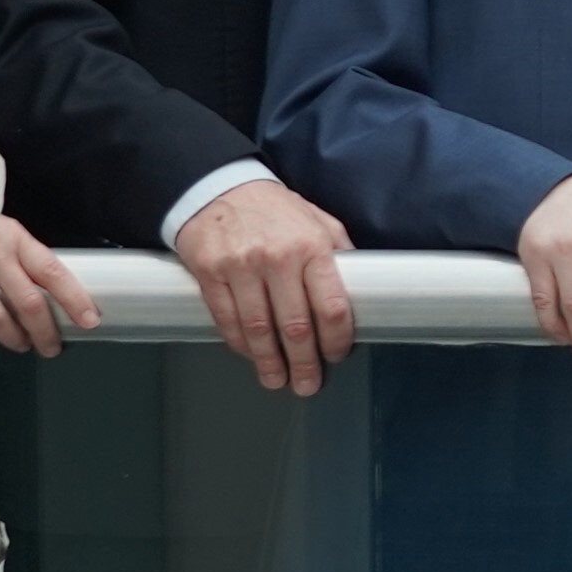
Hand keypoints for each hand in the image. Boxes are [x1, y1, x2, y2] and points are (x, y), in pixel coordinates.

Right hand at [0, 183, 101, 355]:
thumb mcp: (3, 228)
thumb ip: (23, 256)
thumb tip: (50, 290)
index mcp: (16, 239)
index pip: (53, 272)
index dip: (75, 299)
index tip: (89, 320)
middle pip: (28, 302)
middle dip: (44, 332)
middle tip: (51, 348)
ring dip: (11, 339)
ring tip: (19, 345)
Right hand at [173, 176, 358, 394]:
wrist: (218, 187)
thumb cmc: (273, 209)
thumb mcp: (317, 220)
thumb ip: (338, 252)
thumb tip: (362, 285)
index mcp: (311, 247)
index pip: (331, 306)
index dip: (337, 340)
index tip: (337, 355)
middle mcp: (276, 258)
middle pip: (295, 326)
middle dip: (304, 363)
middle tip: (308, 384)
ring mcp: (240, 267)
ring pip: (258, 329)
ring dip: (269, 362)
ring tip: (277, 380)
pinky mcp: (209, 273)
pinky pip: (226, 319)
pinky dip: (240, 343)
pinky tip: (250, 355)